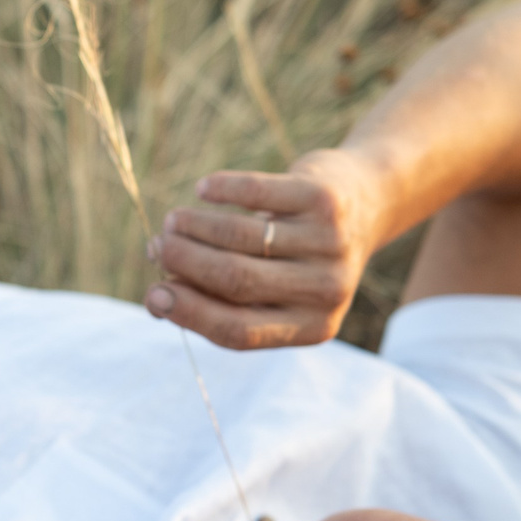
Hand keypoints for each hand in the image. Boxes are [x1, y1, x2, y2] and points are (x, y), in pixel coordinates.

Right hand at [144, 148, 383, 348]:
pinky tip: (203, 189)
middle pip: (235, 279)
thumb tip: (157, 303)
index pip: (237, 331)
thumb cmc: (299, 256)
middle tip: (155, 247)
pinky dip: (222, 189)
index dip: (188, 314)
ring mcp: (330, 245)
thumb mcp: (273, 289)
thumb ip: (221, 300)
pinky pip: (258, 192)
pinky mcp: (325, 200)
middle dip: (184, 262)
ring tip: (172, 220)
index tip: (152, 296)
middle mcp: (325, 291)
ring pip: (241, 236)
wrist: (368, 203)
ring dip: (194, 226)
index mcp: (311, 327)